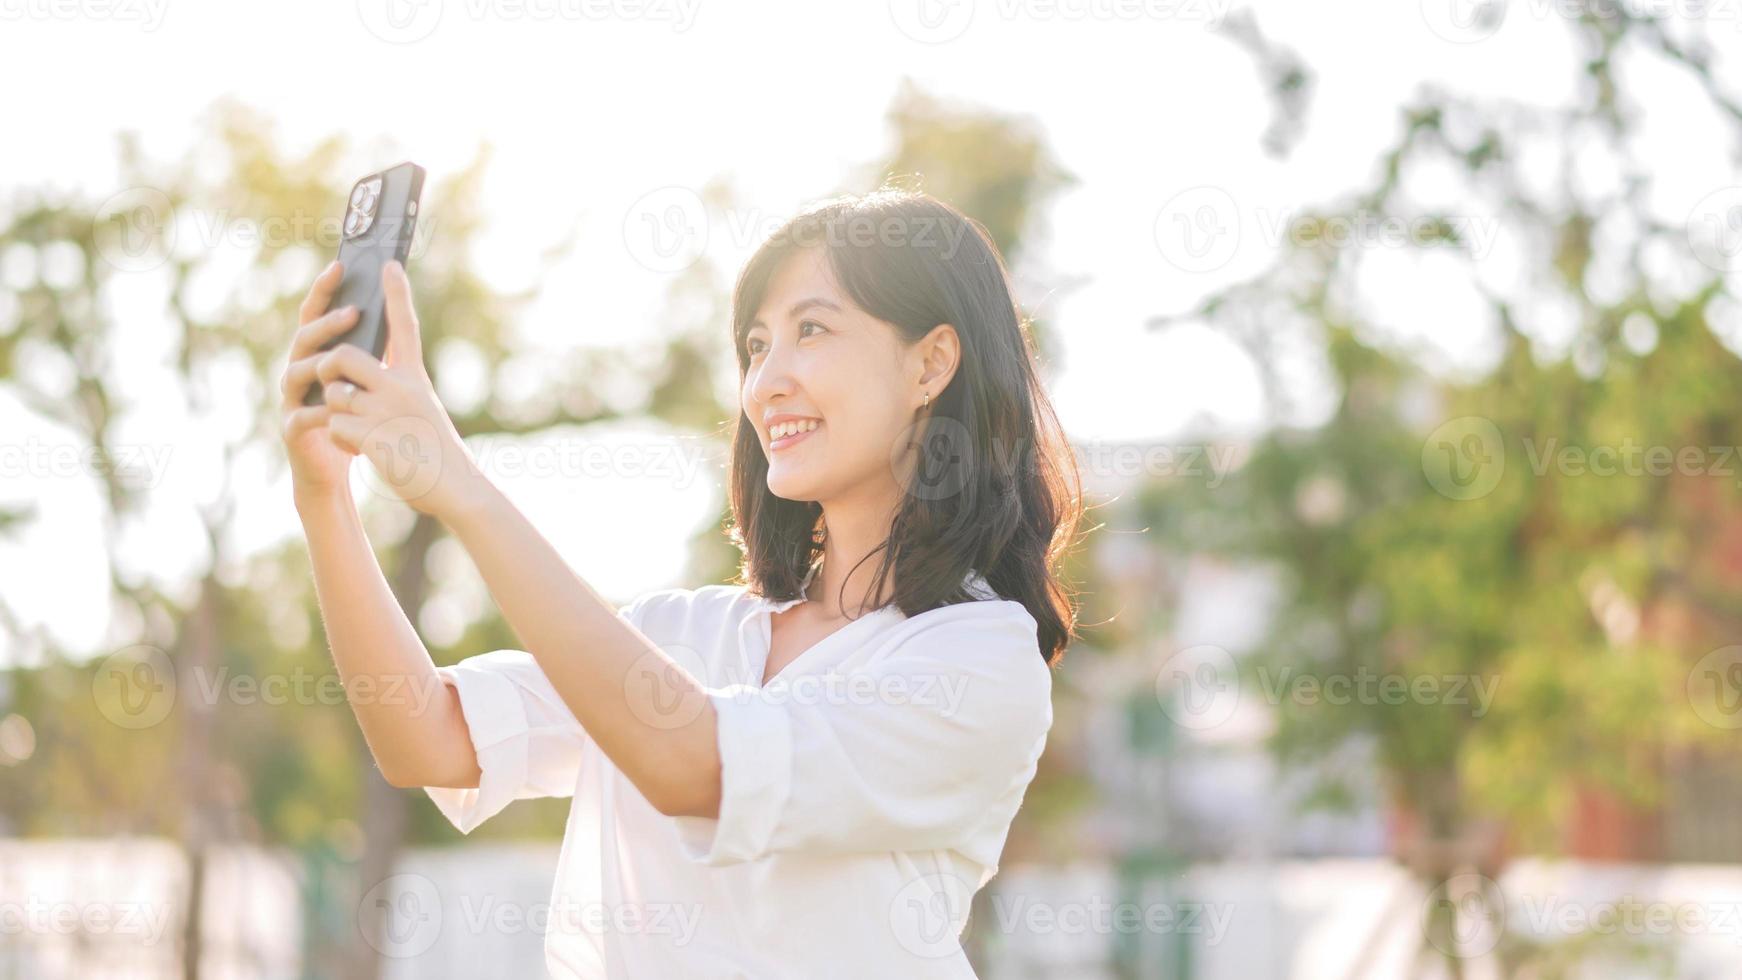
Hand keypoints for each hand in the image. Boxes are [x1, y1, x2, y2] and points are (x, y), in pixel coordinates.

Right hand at [280, 260, 360, 501]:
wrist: (333, 469)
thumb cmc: (353, 420)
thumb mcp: (366, 382)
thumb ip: (372, 352)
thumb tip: (395, 309)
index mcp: (316, 355)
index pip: (316, 315)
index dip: (324, 291)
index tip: (340, 266)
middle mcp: (298, 371)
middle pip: (305, 338)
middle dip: (328, 323)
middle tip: (353, 311)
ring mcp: (291, 399)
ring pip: (297, 372)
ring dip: (320, 362)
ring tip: (342, 357)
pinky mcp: (293, 428)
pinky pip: (303, 414)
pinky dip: (321, 410)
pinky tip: (337, 408)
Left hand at [297, 260, 486, 518]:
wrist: (456, 487)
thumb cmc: (437, 451)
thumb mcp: (423, 409)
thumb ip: (395, 388)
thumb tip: (354, 378)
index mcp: (415, 377)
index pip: (404, 325)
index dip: (396, 293)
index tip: (390, 264)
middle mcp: (400, 387)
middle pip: (343, 356)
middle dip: (329, 367)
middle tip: (335, 382)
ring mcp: (385, 410)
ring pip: (334, 393)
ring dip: (335, 410)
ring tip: (356, 428)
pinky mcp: (372, 436)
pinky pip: (334, 426)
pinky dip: (339, 440)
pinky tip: (360, 450)